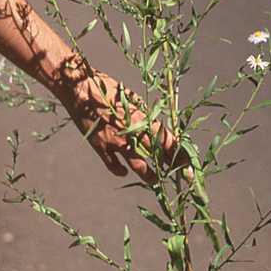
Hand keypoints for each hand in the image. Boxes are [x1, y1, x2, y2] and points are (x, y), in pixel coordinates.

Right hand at [63, 68, 178, 183]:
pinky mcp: (100, 146)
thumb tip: (157, 128)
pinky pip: (113, 165)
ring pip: (139, 166)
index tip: (190, 166)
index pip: (169, 141)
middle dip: (172, 167)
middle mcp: (133, 132)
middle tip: (180, 177)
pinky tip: (124, 173)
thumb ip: (145, 116)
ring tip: (156, 182)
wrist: (79, 88)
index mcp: (144, 118)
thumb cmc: (107, 89)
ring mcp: (116, 142)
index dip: (181, 155)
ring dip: (150, 176)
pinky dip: (120, 171)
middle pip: (158, 156)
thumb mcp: (132, 99)